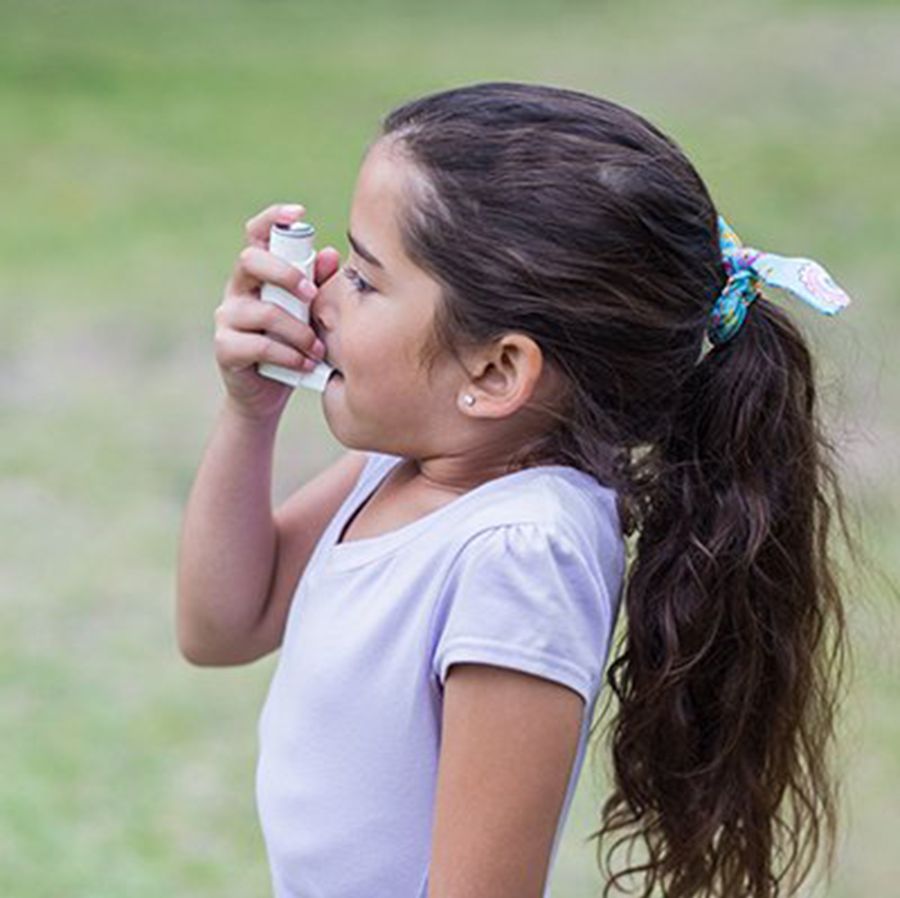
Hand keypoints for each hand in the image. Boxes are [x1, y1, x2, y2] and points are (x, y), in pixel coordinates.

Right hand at [214, 203, 340, 421]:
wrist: (270, 392)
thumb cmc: (294, 344)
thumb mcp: (311, 313)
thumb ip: (319, 285)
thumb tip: (330, 254)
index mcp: (258, 273)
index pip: (256, 234)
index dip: (273, 218)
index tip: (299, 213)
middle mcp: (238, 288)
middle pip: (251, 261)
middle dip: (286, 274)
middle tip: (312, 295)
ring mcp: (228, 317)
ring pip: (263, 311)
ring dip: (299, 330)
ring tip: (318, 349)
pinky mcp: (226, 347)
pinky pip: (259, 345)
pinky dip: (289, 355)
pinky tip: (305, 364)